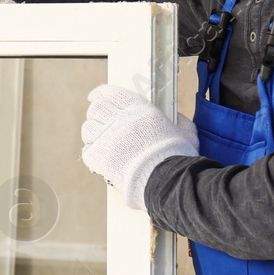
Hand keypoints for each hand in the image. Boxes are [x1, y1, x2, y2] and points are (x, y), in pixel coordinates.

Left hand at [80, 85, 198, 210]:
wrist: (167, 181)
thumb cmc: (178, 159)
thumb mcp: (186, 134)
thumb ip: (179, 122)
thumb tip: (177, 118)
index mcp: (141, 110)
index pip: (112, 93)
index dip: (100, 94)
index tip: (95, 97)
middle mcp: (121, 120)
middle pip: (97, 109)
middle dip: (96, 114)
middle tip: (99, 122)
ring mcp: (108, 138)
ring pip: (88, 128)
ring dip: (93, 134)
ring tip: (100, 141)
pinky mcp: (100, 157)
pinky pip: (87, 150)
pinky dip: (92, 152)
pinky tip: (100, 158)